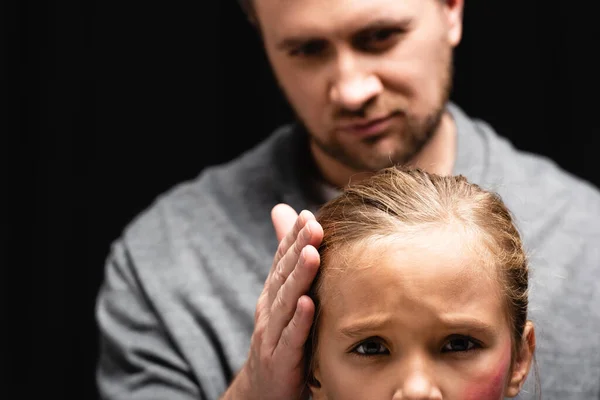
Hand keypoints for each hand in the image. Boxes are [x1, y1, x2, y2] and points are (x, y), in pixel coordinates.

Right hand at [224, 204, 322, 399]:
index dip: (293, 238)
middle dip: (299, 248)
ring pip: (286, 302)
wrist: (262, 390)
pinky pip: (291, 339)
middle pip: (284, 275)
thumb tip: (286, 225)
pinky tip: (309, 304)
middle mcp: (269, 310)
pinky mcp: (280, 360)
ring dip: (299, 277)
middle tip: (314, 225)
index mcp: (273, 295)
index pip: (282, 261)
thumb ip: (287, 266)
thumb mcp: (283, 303)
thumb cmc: (279, 340)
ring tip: (313, 254)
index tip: (309, 215)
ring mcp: (272, 335)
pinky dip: (299, 321)